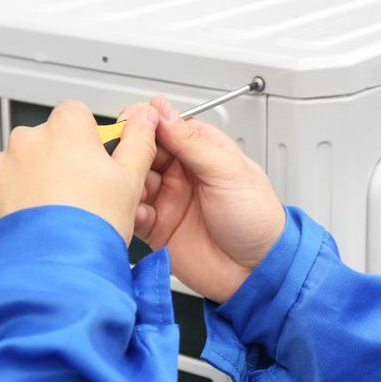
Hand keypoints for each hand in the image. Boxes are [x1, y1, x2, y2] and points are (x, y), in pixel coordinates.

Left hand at [0, 100, 159, 241]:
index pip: (76, 113)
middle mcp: (28, 140)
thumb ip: (138, 141)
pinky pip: (2, 188)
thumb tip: (145, 118)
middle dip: (60, 159)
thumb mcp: (130, 181)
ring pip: (23, 164)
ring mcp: (2, 166)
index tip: (96, 160)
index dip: (88, 138)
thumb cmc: (90, 226)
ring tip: (56, 213)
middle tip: (80, 193)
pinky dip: (15, 200)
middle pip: (48, 139)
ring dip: (35, 180)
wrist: (51, 271)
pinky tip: (36, 222)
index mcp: (65, 129)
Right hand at [133, 96, 285, 303]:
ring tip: (130, 184)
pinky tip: (136, 210)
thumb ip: (192, 142)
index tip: (132, 123)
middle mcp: (182, 172)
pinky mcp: (157, 227)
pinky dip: (128, 209)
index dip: (145, 121)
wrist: (257, 271)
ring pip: (133, 180)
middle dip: (130, 150)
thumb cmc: (257, 219)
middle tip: (123, 155)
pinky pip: (133, 212)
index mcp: (202, 151)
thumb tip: (162, 110)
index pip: (165, 125)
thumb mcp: (228, 171)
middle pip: (143, 150)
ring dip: (126, 179)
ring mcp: (168, 199)